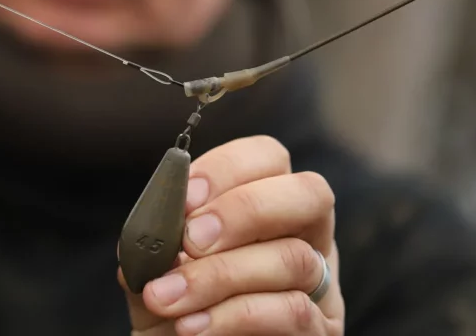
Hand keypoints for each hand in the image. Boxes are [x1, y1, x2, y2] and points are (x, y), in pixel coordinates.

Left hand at [122, 136, 344, 334]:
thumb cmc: (170, 316)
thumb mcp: (156, 270)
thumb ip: (158, 238)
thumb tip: (155, 218)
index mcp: (266, 209)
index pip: (269, 158)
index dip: (227, 168)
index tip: (184, 198)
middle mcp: (306, 239)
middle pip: (310, 194)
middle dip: (244, 210)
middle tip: (190, 240)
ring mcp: (320, 289)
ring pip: (294, 257)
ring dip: (219, 275)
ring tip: (167, 298)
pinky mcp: (321, 334)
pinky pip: (292, 311)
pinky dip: (234, 315)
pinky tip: (192, 327)